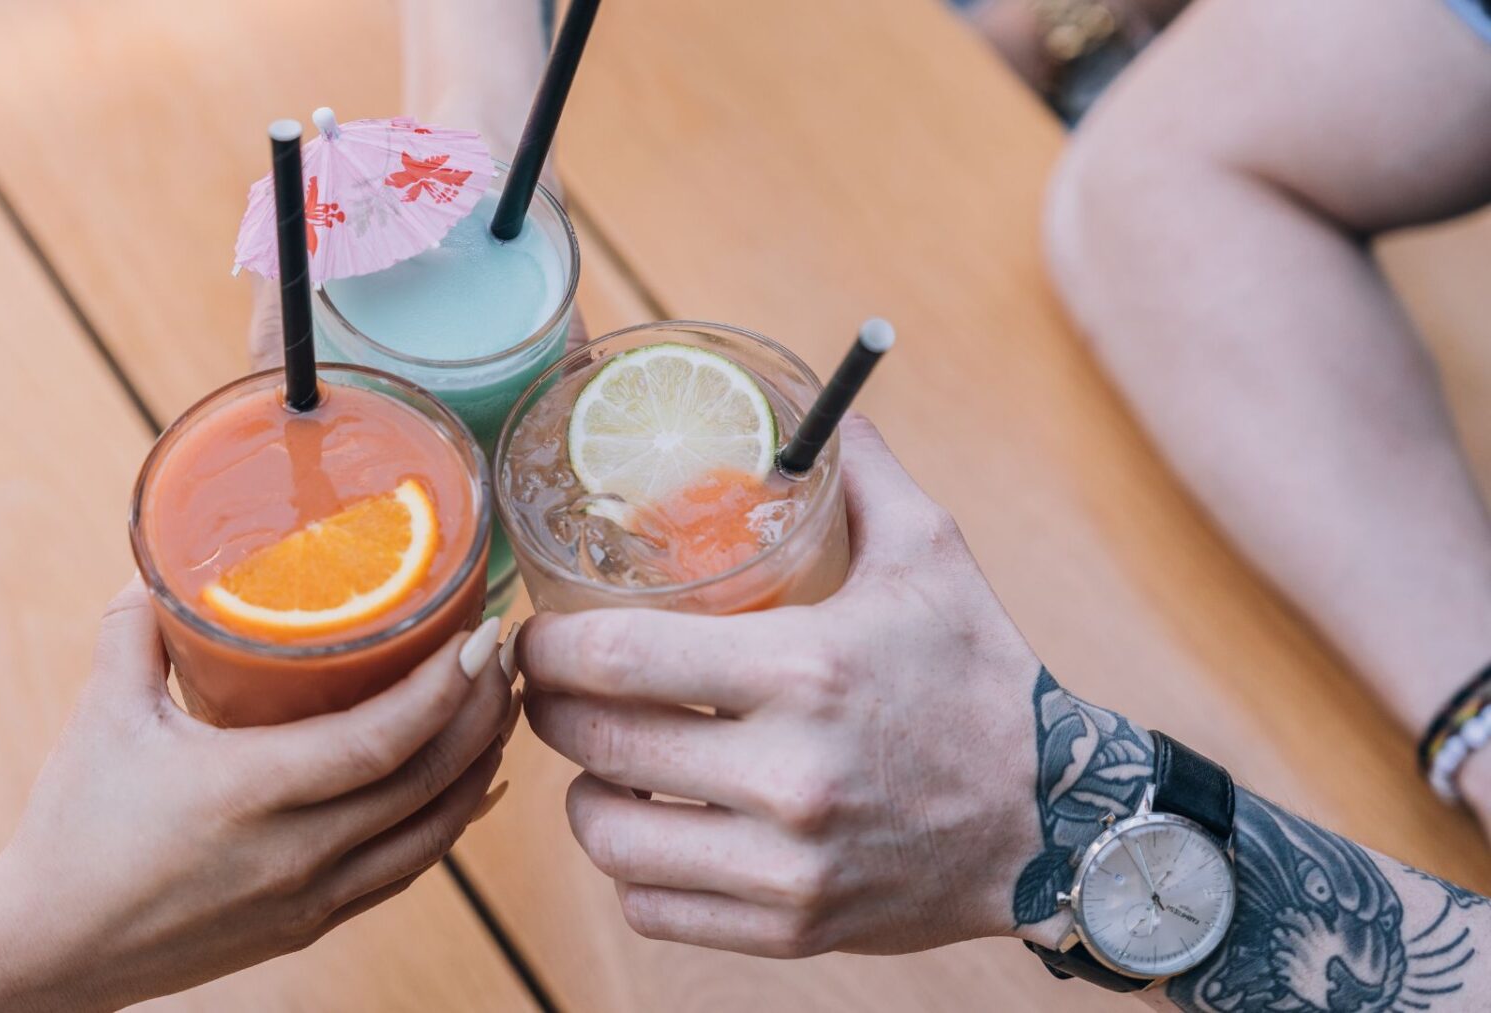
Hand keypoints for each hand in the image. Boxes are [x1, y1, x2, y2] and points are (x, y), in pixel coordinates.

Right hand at [0, 579, 515, 1007]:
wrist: (50, 950)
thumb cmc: (73, 828)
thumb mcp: (103, 715)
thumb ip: (135, 631)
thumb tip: (163, 564)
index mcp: (248, 791)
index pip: (382, 739)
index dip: (445, 687)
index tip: (481, 633)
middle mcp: (296, 851)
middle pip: (428, 780)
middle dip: (482, 712)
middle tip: (507, 653)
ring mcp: (311, 896)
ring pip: (433, 831)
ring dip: (478, 766)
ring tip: (501, 706)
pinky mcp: (312, 924)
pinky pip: (407, 868)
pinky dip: (450, 822)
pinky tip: (472, 786)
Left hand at [518, 416, 1045, 957]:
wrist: (1054, 825)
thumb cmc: (981, 681)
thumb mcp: (932, 557)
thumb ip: (861, 474)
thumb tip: (820, 406)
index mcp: (806, 668)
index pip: (616, 655)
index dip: (550, 641)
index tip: (541, 630)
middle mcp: (788, 775)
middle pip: (594, 740)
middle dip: (551, 706)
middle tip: (557, 686)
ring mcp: (785, 864)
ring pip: (606, 835)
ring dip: (587, 791)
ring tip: (604, 760)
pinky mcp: (790, 928)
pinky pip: (651, 906)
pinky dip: (633, 868)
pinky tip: (653, 825)